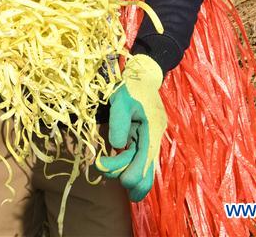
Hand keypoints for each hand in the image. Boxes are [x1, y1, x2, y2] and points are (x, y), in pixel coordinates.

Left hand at [96, 54, 166, 201]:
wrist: (141, 75)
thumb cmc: (130, 86)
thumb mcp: (121, 101)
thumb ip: (119, 123)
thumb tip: (117, 146)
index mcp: (152, 129)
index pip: (147, 158)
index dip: (137, 173)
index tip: (123, 182)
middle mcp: (153, 136)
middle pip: (147, 167)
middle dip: (133, 179)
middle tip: (111, 178)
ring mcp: (148, 136)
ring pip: (140, 162)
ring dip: (124, 169)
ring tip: (103, 166)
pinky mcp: (141, 135)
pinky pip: (136, 154)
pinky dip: (126, 161)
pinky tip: (113, 166)